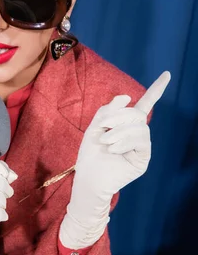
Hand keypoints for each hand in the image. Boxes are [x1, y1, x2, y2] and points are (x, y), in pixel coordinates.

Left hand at [60, 72, 170, 249]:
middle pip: (137, 114)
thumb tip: (128, 97)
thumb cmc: (89, 156)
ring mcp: (141, 147)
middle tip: (103, 128)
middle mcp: (136, 135)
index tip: (167, 75)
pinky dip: (125, 142)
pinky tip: (113, 150)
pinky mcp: (142, 159)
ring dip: (120, 132)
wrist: (88, 179)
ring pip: (140, 127)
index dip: (156, 90)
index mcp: (125, 126)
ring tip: (106, 143)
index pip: (144, 105)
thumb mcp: (95, 128)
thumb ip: (108, 110)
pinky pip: (141, 141)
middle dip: (119, 117)